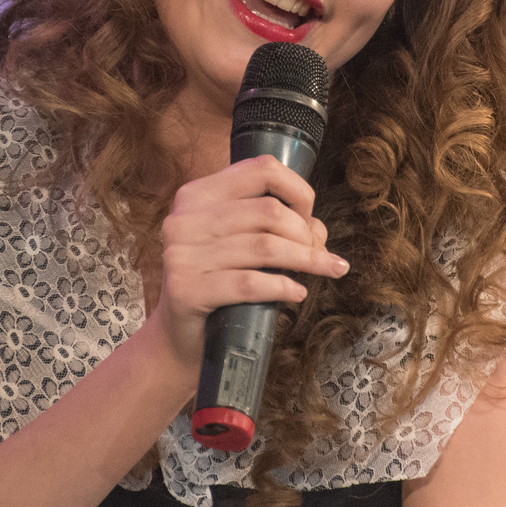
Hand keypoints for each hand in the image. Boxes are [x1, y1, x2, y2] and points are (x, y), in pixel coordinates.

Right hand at [149, 154, 348, 375]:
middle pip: (269, 211)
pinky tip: (297, 292)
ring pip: (265, 246)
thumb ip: (276, 226)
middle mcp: (185, 219)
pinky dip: (282, 287)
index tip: (310, 219)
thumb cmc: (217, 284)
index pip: (261, 169)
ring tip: (327, 270)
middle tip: (319, 255)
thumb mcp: (241, 244)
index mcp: (198, 195)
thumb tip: (317, 229)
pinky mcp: (185, 290)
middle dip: (305, 234)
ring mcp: (181, 254)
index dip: (298, 191)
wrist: (178, 337)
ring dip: (306, 260)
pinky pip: (249, 283)